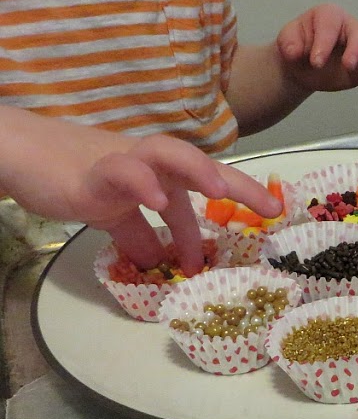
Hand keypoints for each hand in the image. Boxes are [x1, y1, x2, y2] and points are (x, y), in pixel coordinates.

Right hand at [72, 136, 281, 274]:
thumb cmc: (72, 178)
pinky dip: (141, 183)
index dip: (239, 201)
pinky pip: (121, 172)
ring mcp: (123, 163)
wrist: (22, 157)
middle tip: (271, 208)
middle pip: (201, 166)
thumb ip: (139, 237)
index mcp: (159, 175)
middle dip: (239, 184)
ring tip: (219, 189)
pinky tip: (157, 201)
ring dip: (196, 168)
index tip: (272, 219)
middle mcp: (149, 164)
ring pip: (166, 153)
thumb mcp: (115, 216)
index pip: (205, 187)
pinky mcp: (93, 173)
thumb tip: (159, 265)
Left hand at [276, 4, 357, 92]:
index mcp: (329, 17)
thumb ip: (288, 42)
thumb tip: (295, 52)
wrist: (301, 64)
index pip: (331, 24)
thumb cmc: (297, 45)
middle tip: (347, 66)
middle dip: (356, 50)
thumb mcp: (286, 40)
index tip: (315, 61)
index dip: (324, 42)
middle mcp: (350, 30)